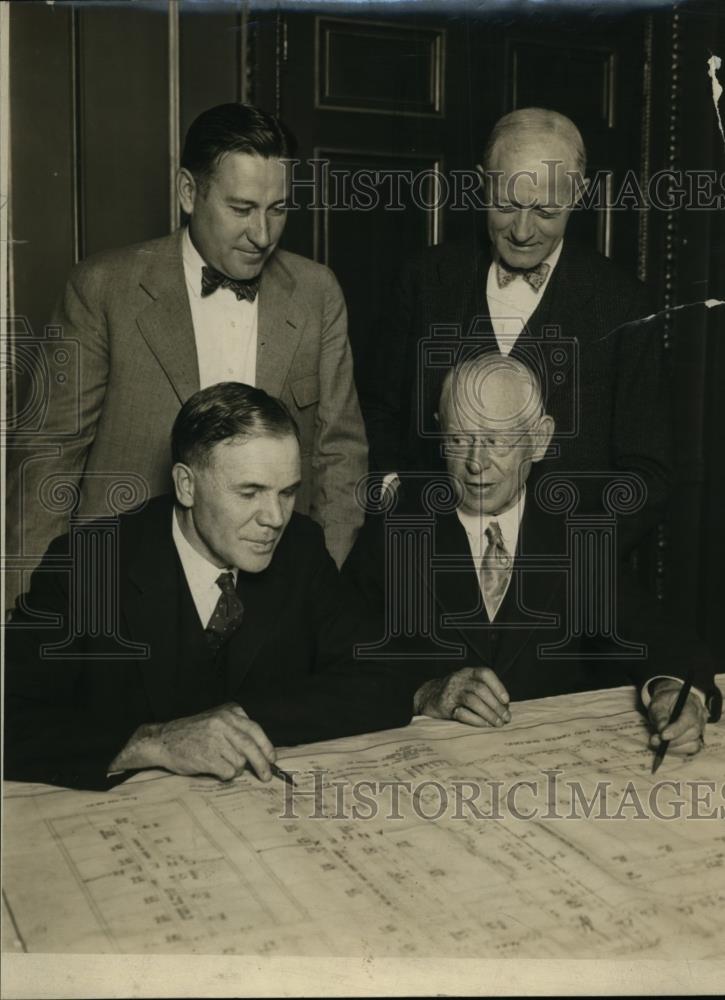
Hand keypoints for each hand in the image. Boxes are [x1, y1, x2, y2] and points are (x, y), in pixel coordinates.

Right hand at [110, 703, 275, 780]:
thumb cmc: (192, 733)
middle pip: (251, 748)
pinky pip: (228, 772)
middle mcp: (223, 724)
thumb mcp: (216, 720)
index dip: (266, 747)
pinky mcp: (208, 756)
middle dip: (262, 765)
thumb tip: (262, 752)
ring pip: (240, 762)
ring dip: (235, 769)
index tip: (272, 759)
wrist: (163, 740)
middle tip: (266, 776)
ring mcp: (216, 740)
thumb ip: (236, 729)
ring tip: (221, 764)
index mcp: (228, 713)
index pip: (255, 730)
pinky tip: (215, 769)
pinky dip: (225, 775)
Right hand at [414, 667, 510, 726]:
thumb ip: (485, 691)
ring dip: (488, 713)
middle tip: (506, 718)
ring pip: (473, 700)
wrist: (428, 697)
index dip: (498, 686)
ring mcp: (451, 692)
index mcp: (468, 672)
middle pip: (481, 689)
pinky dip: (476, 720)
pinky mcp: (445, 706)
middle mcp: (459, 679)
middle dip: (496, 705)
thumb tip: (505, 708)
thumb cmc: (455, 693)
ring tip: (497, 723)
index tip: (506, 700)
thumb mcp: (468, 685)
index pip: (485, 673)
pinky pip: (462, 713)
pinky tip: (484, 725)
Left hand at [648, 681, 706, 755]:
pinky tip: (666, 746)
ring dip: (674, 747)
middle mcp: (701, 717)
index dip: (676, 729)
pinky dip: (677, 750)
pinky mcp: (698, 740)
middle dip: (672, 741)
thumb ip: (659, 715)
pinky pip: (690, 750)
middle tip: (654, 741)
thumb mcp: (658, 703)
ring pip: (693, 745)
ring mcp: (702, 729)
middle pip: (693, 733)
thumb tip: (662, 730)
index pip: (689, 718)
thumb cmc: (665, 702)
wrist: (671, 703)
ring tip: (658, 743)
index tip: (663, 736)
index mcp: (692, 703)